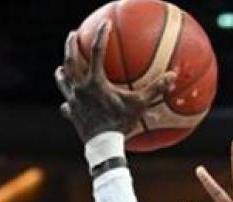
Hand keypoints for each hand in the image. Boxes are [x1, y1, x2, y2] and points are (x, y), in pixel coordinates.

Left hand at [54, 23, 175, 143]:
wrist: (103, 146)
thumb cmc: (120, 124)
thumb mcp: (139, 105)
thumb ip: (154, 89)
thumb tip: (172, 76)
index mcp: (95, 81)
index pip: (98, 51)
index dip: (102, 35)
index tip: (105, 24)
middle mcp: (80, 87)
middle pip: (71, 60)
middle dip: (71, 45)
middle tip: (73, 35)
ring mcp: (73, 101)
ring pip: (63, 81)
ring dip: (62, 72)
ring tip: (61, 68)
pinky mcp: (71, 114)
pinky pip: (66, 106)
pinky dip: (67, 103)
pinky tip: (67, 104)